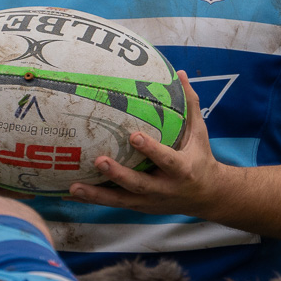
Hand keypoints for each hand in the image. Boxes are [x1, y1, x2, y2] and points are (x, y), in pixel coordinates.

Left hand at [70, 72, 227, 218]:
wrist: (207, 197)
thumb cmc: (200, 158)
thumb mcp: (200, 134)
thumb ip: (189, 105)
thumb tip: (179, 73)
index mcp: (182, 169)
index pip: (166, 159)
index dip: (151, 150)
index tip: (134, 136)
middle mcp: (165, 188)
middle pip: (138, 184)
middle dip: (118, 174)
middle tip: (99, 160)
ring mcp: (150, 200)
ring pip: (121, 199)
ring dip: (97, 194)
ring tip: (74, 186)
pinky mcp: (139, 207)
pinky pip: (114, 203)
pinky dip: (94, 199)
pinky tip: (73, 192)